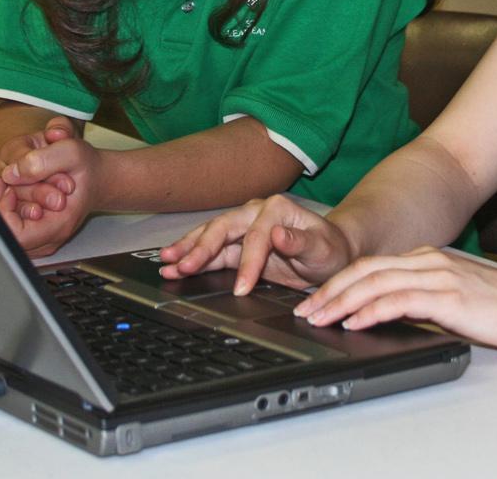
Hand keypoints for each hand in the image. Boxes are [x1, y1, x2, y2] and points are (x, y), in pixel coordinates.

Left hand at [0, 133, 106, 256]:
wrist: (95, 176)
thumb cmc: (86, 167)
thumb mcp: (70, 152)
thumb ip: (40, 161)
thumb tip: (11, 174)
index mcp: (60, 223)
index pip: (14, 233)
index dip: (3, 208)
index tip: (10, 185)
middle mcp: (48, 237)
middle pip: (4, 232)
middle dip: (0, 200)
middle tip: (7, 177)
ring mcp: (38, 238)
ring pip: (2, 229)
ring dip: (0, 201)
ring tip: (11, 180)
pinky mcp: (30, 231)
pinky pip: (5, 225)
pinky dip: (1, 203)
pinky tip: (8, 186)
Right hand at [158, 194, 353, 295]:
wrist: (330, 253)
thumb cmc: (329, 249)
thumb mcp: (322, 248)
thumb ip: (300, 241)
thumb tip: (277, 235)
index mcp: (276, 209)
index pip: (255, 235)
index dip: (247, 261)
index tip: (242, 287)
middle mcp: (255, 213)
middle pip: (223, 229)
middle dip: (201, 248)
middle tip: (183, 266)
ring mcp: (243, 228)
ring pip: (210, 237)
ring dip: (188, 250)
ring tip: (166, 261)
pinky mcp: (236, 246)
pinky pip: (212, 252)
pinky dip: (193, 259)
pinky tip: (174, 265)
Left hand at [295, 247, 496, 352]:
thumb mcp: (451, 297)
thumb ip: (420, 297)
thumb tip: (385, 312)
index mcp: (427, 258)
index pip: (370, 266)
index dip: (338, 283)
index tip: (315, 301)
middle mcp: (428, 260)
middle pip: (365, 270)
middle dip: (329, 291)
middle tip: (305, 310)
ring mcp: (438, 275)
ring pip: (375, 283)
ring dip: (342, 302)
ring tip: (320, 318)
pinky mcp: (448, 296)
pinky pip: (399, 300)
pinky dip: (371, 310)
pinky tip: (355, 322)